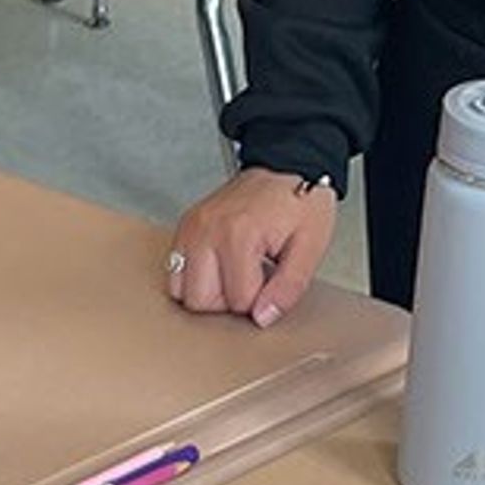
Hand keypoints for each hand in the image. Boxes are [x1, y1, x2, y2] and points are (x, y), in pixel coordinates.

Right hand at [167, 165, 339, 326]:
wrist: (287, 166)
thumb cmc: (301, 201)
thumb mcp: (310, 246)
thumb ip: (289, 287)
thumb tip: (263, 318)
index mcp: (240, 234)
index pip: (238, 301)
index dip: (260, 301)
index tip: (271, 280)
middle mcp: (207, 230)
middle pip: (200, 301)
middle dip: (229, 301)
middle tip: (252, 279)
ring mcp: (192, 227)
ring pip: (181, 291)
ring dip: (208, 292)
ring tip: (234, 273)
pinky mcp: (185, 227)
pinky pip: (174, 271)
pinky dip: (194, 278)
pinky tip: (219, 266)